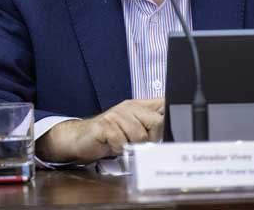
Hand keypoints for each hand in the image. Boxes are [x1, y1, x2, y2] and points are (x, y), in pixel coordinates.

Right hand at [35, 99, 164, 163]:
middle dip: (151, 140)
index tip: (170, 131)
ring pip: (140, 136)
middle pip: (156, 123)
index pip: (164, 104)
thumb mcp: (133, 130)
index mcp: (139, 106)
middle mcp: (129, 107)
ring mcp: (116, 114)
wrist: (81, 138)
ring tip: (123, 145)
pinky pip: (122, 142)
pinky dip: (119, 150)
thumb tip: (173, 135)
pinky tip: (112, 146)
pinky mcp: (105, 126)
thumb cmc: (110, 136)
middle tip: (139, 145)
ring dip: (133, 147)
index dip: (170, 119)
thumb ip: (151, 128)